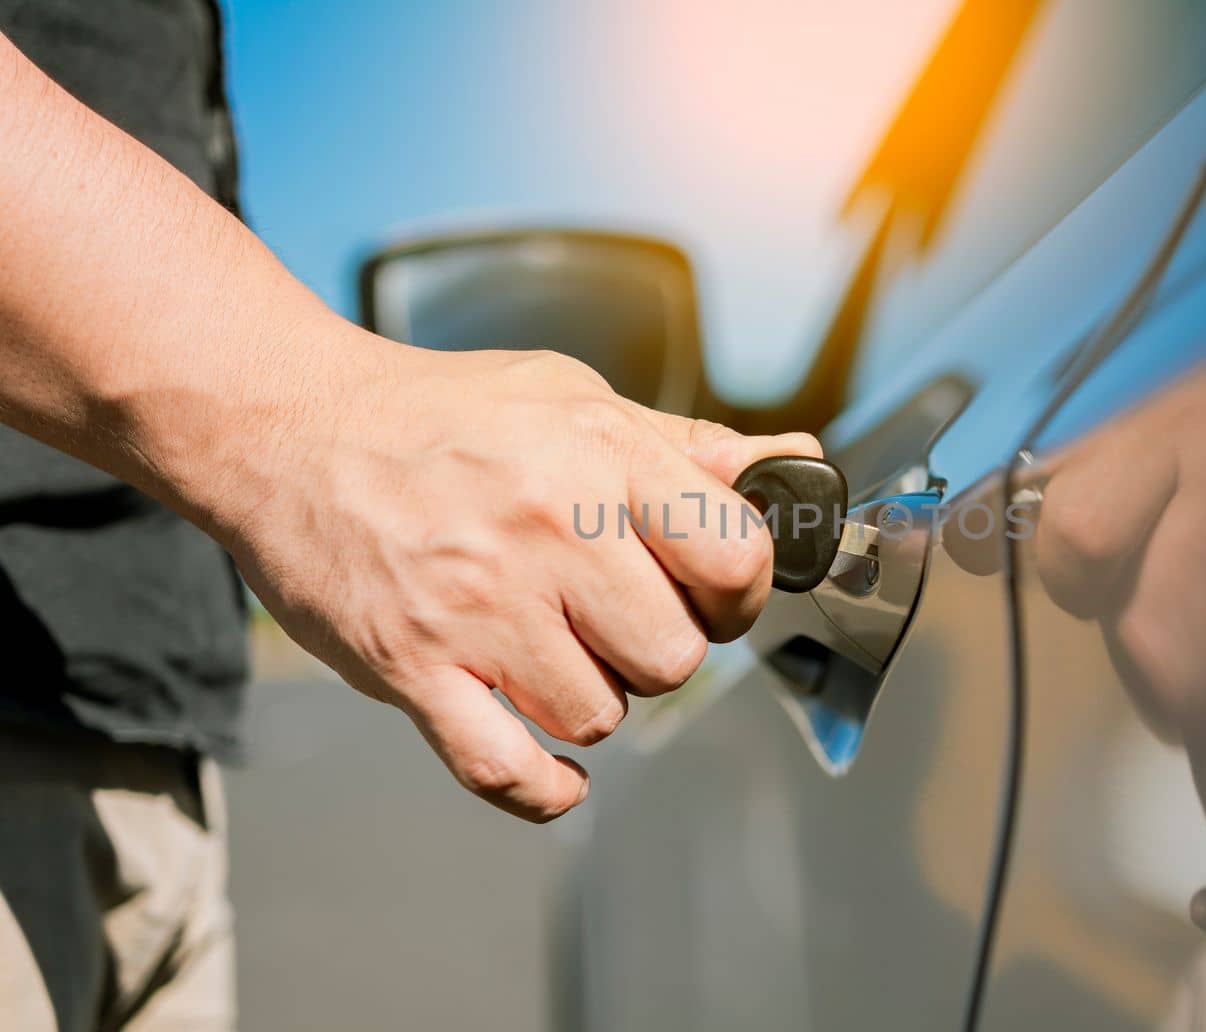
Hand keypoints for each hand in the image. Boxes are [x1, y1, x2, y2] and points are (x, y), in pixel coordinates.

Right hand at [221, 338, 818, 821]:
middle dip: (660, 650)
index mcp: (597, 456)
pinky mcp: (411, 667)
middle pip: (672, 656)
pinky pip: (504, 770)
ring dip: (589, 698)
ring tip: (551, 649)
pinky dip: (542, 788)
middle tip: (619, 621)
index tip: (714, 591)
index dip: (740, 589)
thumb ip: (685, 446)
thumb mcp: (572, 397)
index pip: (733, 559)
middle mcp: (544, 532)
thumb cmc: (438, 412)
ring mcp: (475, 607)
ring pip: (597, 714)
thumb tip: (795, 466)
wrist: (285, 426)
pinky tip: (554, 768)